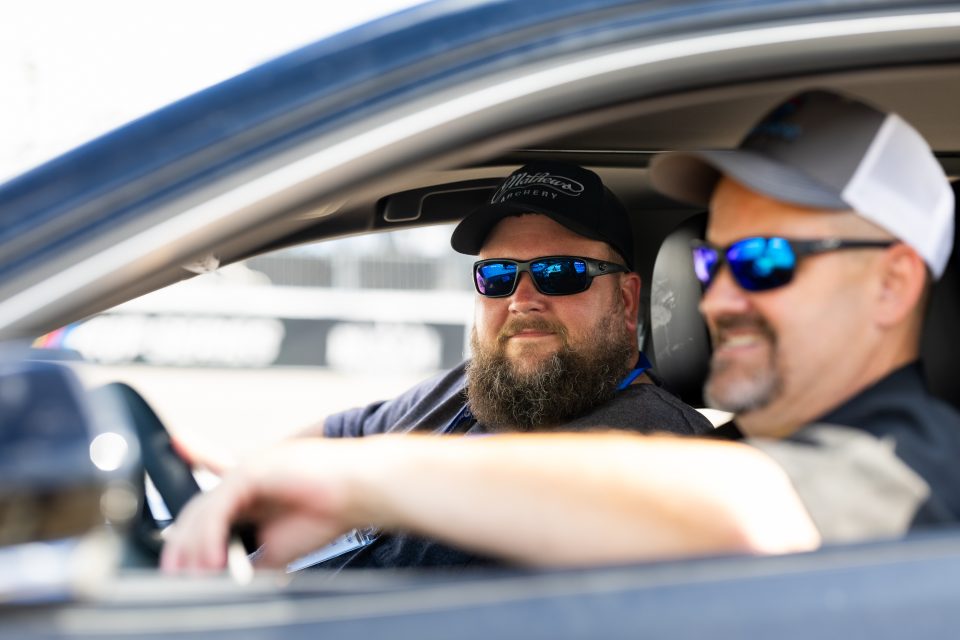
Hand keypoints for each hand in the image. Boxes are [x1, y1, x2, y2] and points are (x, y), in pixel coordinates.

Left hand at [159, 439, 372, 572]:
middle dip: (181, 549)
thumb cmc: (329, 511)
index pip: (205, 514)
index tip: (176, 571)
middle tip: (179, 580)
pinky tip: (215, 559)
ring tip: (198, 576)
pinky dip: (212, 535)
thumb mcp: (279, 546)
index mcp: (248, 495)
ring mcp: (245, 471)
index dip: (186, 541)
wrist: (360, 492)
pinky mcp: (252, 470)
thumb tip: (228, 578)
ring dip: (195, 548)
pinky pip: (220, 505)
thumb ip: (252, 557)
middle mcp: (241, 480)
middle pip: (195, 513)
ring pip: (202, 509)